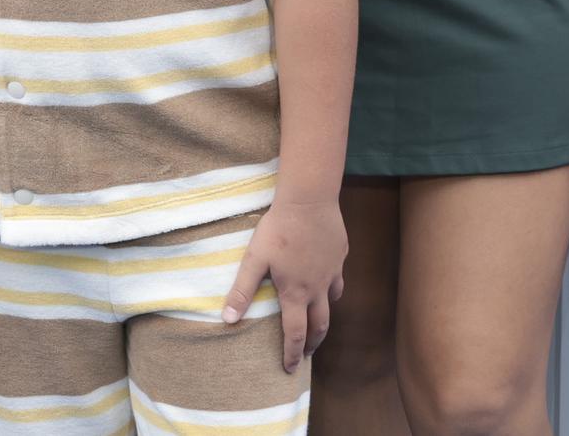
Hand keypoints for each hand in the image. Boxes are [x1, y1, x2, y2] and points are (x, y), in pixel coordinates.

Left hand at [222, 196, 346, 372]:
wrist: (309, 199)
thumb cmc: (279, 228)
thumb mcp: (255, 258)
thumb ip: (243, 289)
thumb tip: (228, 319)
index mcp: (296, 292)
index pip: (295, 333)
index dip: (292, 354)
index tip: (290, 369)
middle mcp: (318, 287)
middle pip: (320, 325)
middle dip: (312, 342)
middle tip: (305, 352)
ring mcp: (332, 270)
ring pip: (333, 301)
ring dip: (324, 314)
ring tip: (316, 318)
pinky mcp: (340, 253)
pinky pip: (338, 276)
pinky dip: (331, 285)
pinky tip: (324, 276)